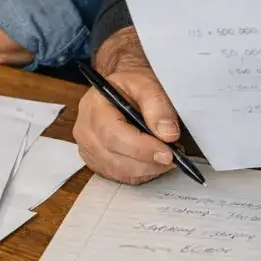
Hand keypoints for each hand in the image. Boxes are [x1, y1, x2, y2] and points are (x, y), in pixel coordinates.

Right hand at [74, 66, 181, 184]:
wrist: (120, 89)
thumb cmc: (131, 85)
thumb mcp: (146, 84)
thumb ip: (158, 105)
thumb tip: (168, 133)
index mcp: (93, 107)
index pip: (114, 135)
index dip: (143, 148)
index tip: (168, 153)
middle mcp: (85, 131)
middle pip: (116, 158)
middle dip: (149, 162)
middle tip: (174, 157)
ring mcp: (88, 150)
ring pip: (119, 171)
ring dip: (147, 169)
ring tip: (167, 158)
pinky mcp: (96, 162)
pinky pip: (119, 176)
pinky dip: (140, 173)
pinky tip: (153, 162)